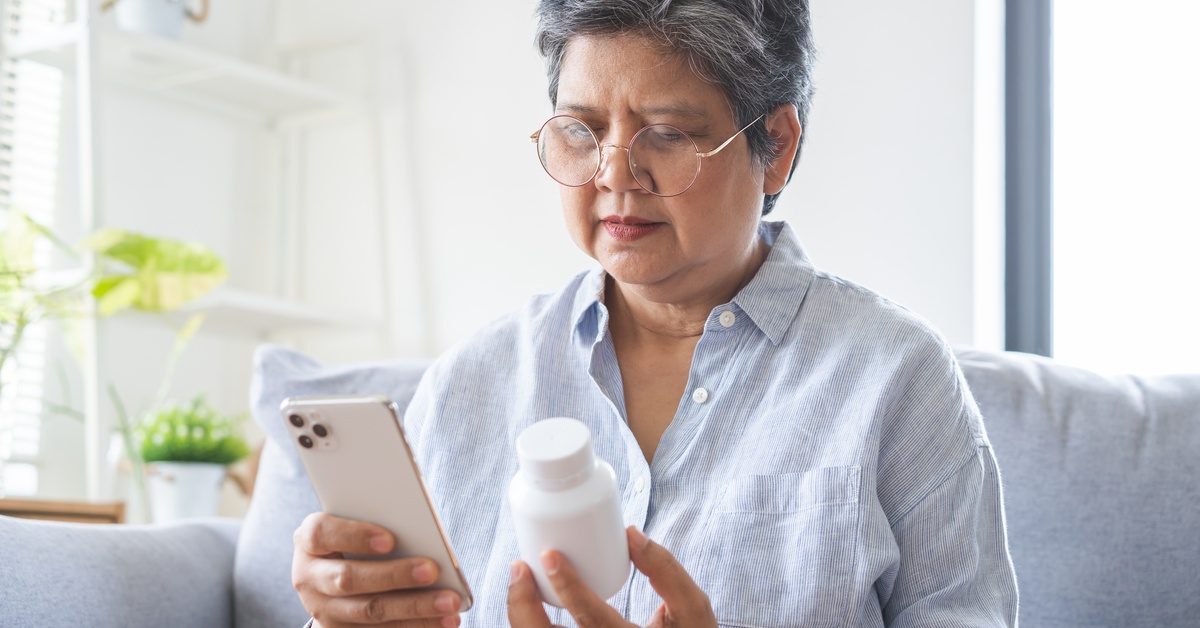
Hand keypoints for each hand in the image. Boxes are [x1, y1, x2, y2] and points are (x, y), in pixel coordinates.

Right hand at [292, 512, 461, 627]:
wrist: (333, 575)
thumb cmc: (357, 538)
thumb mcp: (359, 525)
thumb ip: (381, 522)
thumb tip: (422, 529)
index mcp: (310, 541)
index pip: (322, 534)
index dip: (355, 536)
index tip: (390, 540)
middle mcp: (309, 577)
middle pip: (348, 578)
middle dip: (394, 575)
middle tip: (432, 570)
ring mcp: (323, 609)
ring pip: (369, 611)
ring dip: (414, 608)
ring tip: (449, 602)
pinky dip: (416, 626)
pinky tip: (444, 621)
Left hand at [507, 526, 716, 627]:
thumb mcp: (692, 609)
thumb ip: (666, 570)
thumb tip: (629, 534)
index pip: (593, 620)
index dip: (568, 587)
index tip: (550, 556)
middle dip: (523, 606)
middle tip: (519, 569)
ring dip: (523, 617)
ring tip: (521, 583)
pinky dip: (534, 626)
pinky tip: (531, 606)